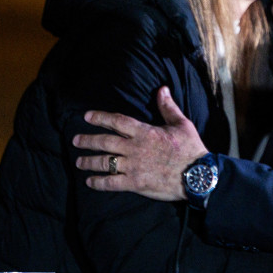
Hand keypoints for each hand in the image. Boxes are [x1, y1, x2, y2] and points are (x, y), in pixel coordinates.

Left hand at [72, 89, 207, 200]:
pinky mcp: (135, 183)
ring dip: (89, 162)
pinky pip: (112, 183)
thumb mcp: (181, 124)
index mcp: (145, 132)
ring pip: (105, 163)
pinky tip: (90, 182)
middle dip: (88, 140)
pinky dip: (99, 182)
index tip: (87, 117)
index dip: (100, 118)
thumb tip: (162, 89)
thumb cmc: (191, 149)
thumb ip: (168, 107)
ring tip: (79, 162)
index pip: (117, 121)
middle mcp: (135, 148)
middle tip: (75, 141)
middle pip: (105, 142)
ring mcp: (133, 166)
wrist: (197, 176)